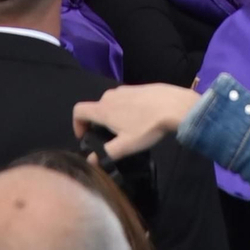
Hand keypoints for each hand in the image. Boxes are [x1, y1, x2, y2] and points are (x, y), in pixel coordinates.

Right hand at [73, 84, 198, 159]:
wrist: (173, 105)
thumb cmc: (147, 127)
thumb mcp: (126, 146)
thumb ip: (105, 154)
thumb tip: (89, 162)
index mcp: (103, 109)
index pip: (78, 111)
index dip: (76, 125)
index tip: (85, 138)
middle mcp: (109, 96)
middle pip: (94, 108)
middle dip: (95, 124)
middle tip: (107, 140)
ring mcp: (123, 89)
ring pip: (109, 103)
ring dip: (109, 117)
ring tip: (123, 132)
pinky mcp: (136, 88)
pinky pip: (121, 99)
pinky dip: (122, 109)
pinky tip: (137, 121)